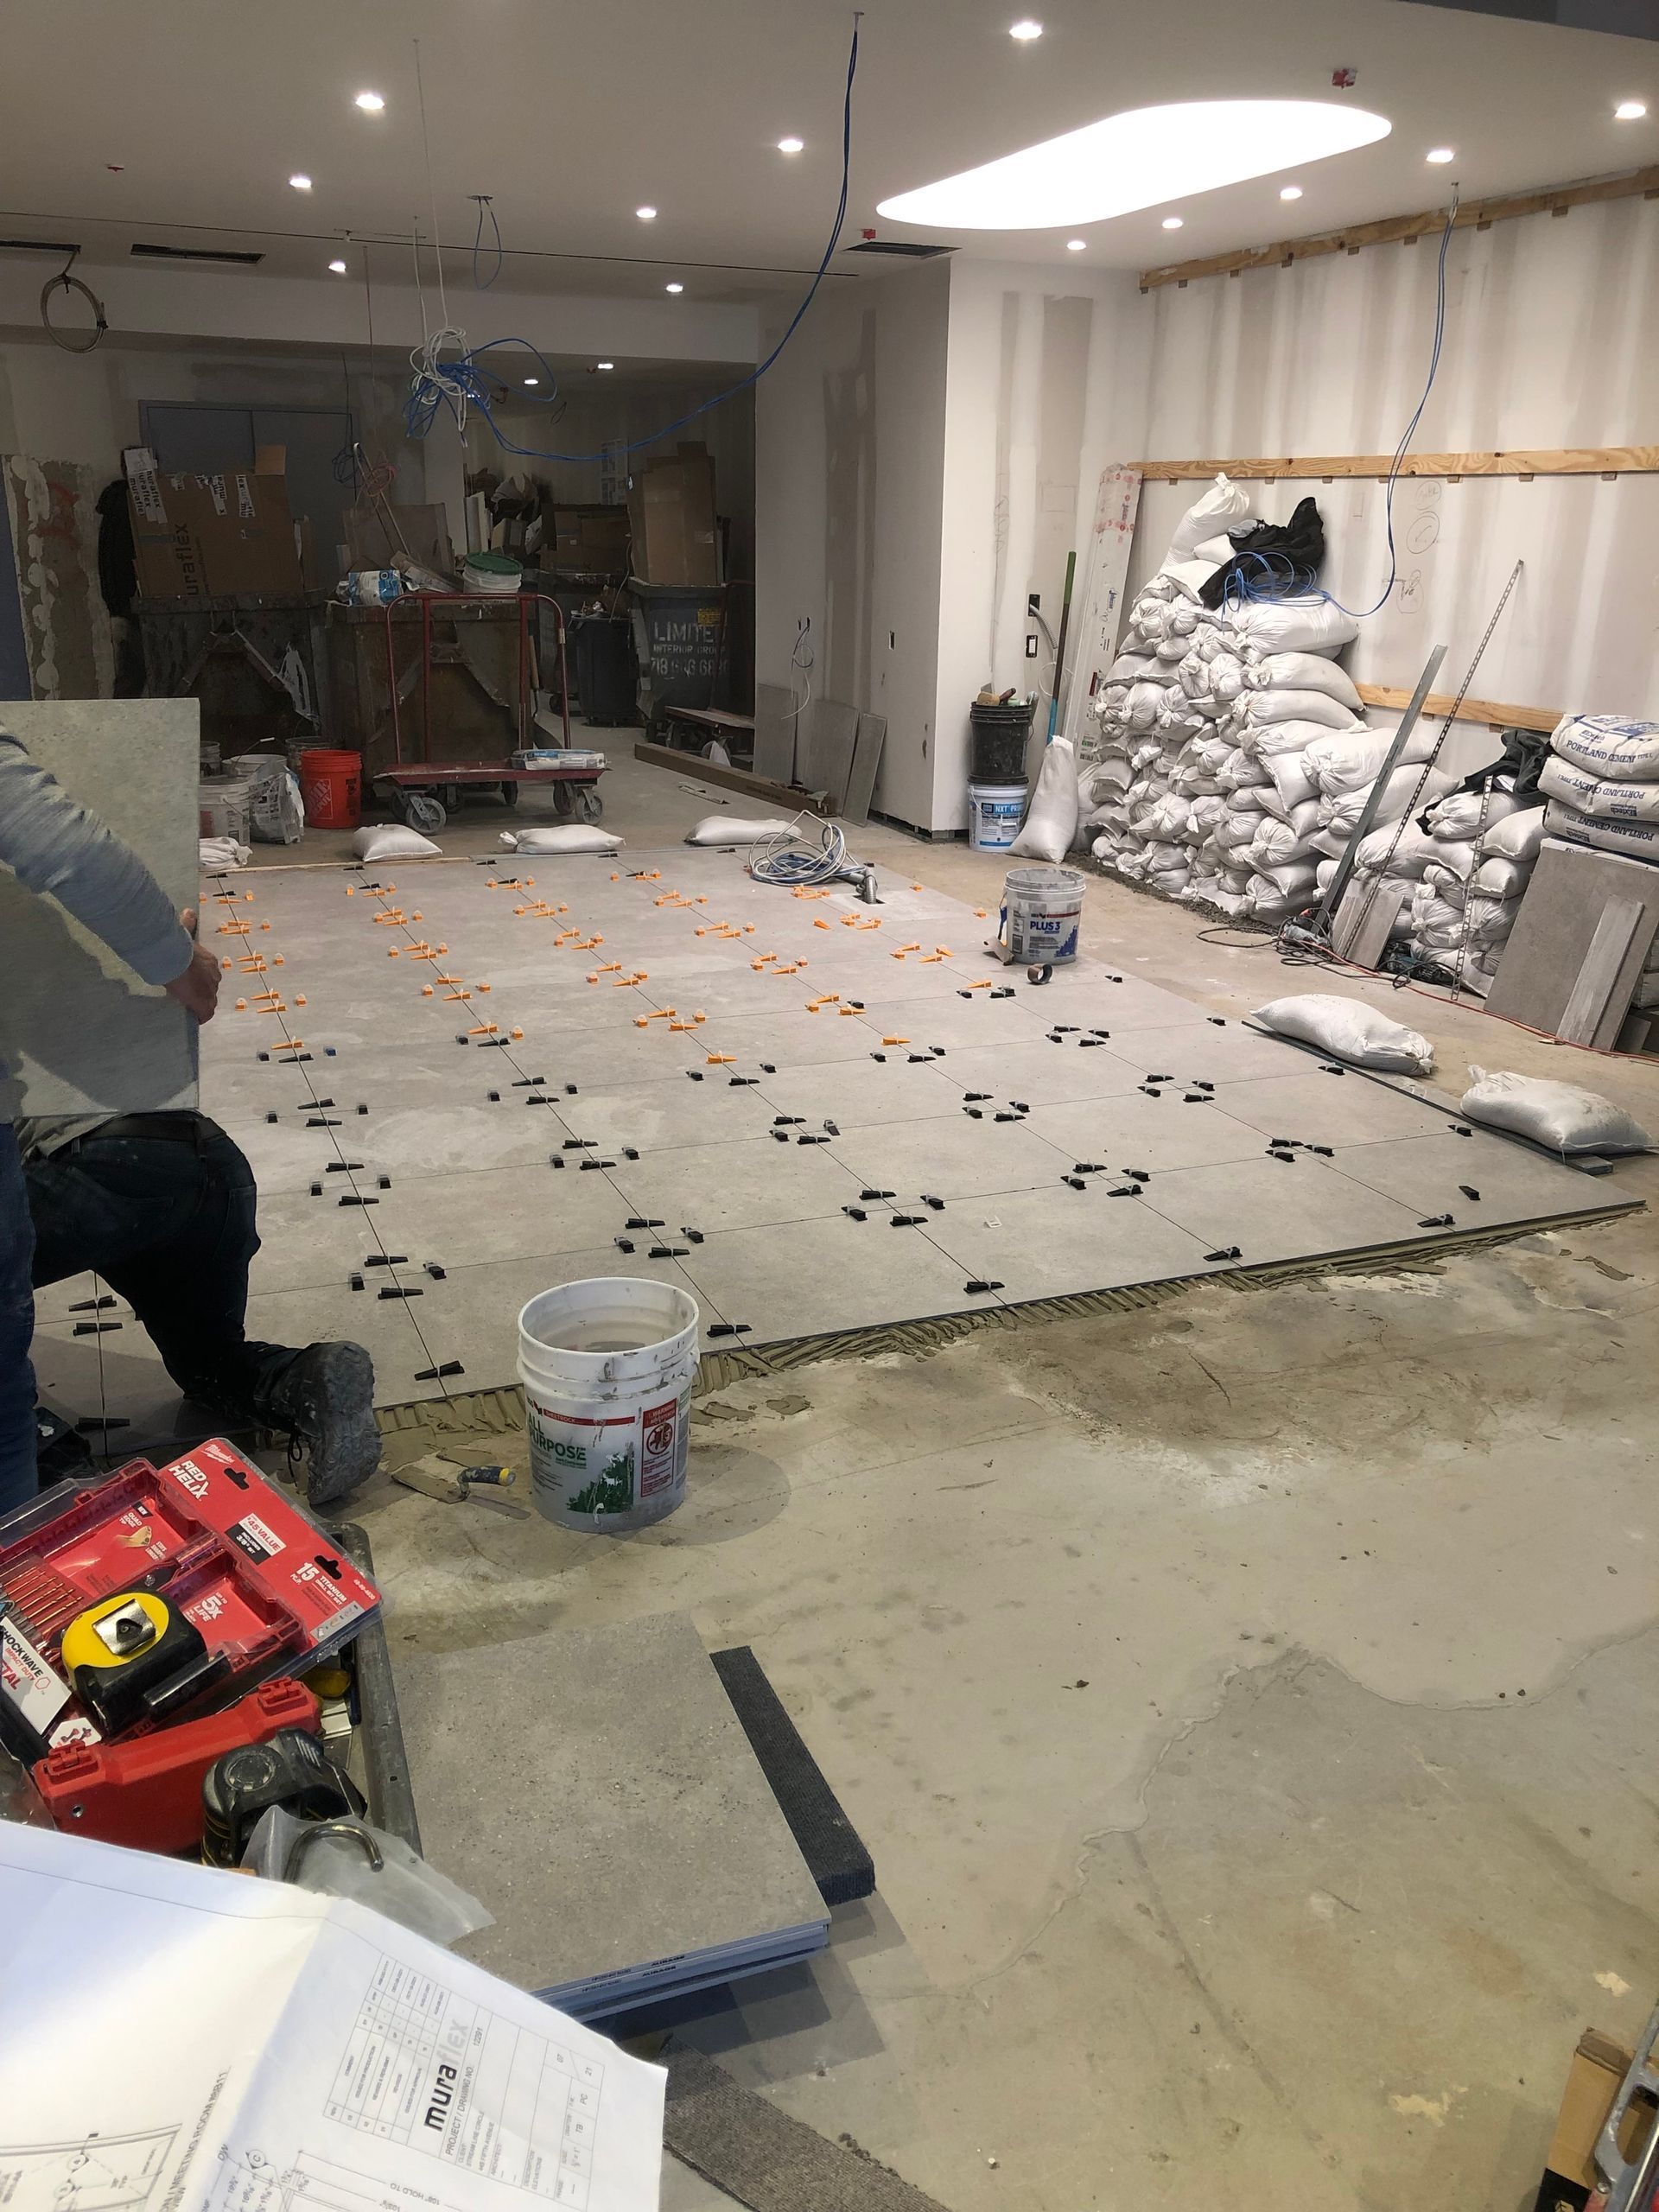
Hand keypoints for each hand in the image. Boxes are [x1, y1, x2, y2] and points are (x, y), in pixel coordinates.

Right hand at [164, 907, 221, 1024]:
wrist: (172, 955)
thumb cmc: (174, 943)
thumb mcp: (184, 931)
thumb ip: (188, 924)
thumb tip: (189, 912)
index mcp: (209, 959)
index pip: (210, 972)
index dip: (202, 977)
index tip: (193, 979)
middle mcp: (213, 974)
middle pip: (212, 986)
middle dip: (204, 990)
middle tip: (190, 994)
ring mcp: (208, 989)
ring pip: (210, 1000)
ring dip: (202, 1004)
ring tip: (191, 1007)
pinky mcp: (201, 1001)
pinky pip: (205, 1014)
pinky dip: (200, 1017)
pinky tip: (194, 1019)